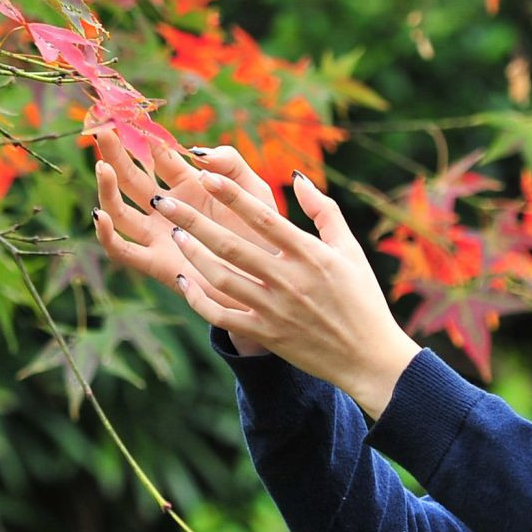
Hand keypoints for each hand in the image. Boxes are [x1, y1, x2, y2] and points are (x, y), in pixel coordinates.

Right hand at [90, 133, 270, 354]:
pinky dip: (106, 234)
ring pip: (119, 209)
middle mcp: (167, 208)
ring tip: (103, 165)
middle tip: (103, 129)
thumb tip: (197, 152)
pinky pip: (121, 250)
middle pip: (132, 177)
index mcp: (188, 185)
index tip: (128, 113)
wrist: (270, 280)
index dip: (143, 135)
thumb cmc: (264, 233)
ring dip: (107, 187)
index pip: (158, 156)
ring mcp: (158, 236)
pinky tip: (102, 214)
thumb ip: (231, 163)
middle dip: (116, 153)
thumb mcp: (253, 190)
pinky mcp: (156, 263)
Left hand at [149, 151, 421, 419]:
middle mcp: (289, 280)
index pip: (262, 216)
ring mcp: (274, 310)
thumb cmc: (361, 298)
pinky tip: (183, 279)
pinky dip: (198, 298)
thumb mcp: (349, 250)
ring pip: (220, 278)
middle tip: (162, 200)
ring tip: (174, 234)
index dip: (231, 193)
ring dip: (192, 254)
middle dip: (192, 220)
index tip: (204, 173)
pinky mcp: (266, 334)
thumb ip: (324, 211)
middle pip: (230, 245)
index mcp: (310, 254)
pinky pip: (221, 316)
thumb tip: (296, 177)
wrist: (369, 358)